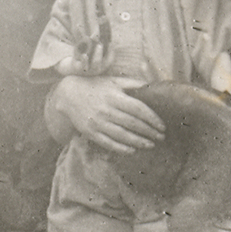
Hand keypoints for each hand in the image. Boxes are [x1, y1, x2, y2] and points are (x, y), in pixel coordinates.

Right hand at [47, 75, 165, 154]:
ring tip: (151, 144)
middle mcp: (106, 110)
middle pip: (133, 123)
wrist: (68, 94)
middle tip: (161, 137)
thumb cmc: (95, 86)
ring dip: (139, 142)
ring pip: (122, 135)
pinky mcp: (91, 132)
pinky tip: (133, 150)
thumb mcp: (113, 81)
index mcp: (114, 96)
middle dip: (149, 131)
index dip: (152, 118)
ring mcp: (98, 123)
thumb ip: (132, 83)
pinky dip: (121, 148)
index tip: (162, 125)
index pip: (138, 109)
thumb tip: (151, 86)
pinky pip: (108, 143)